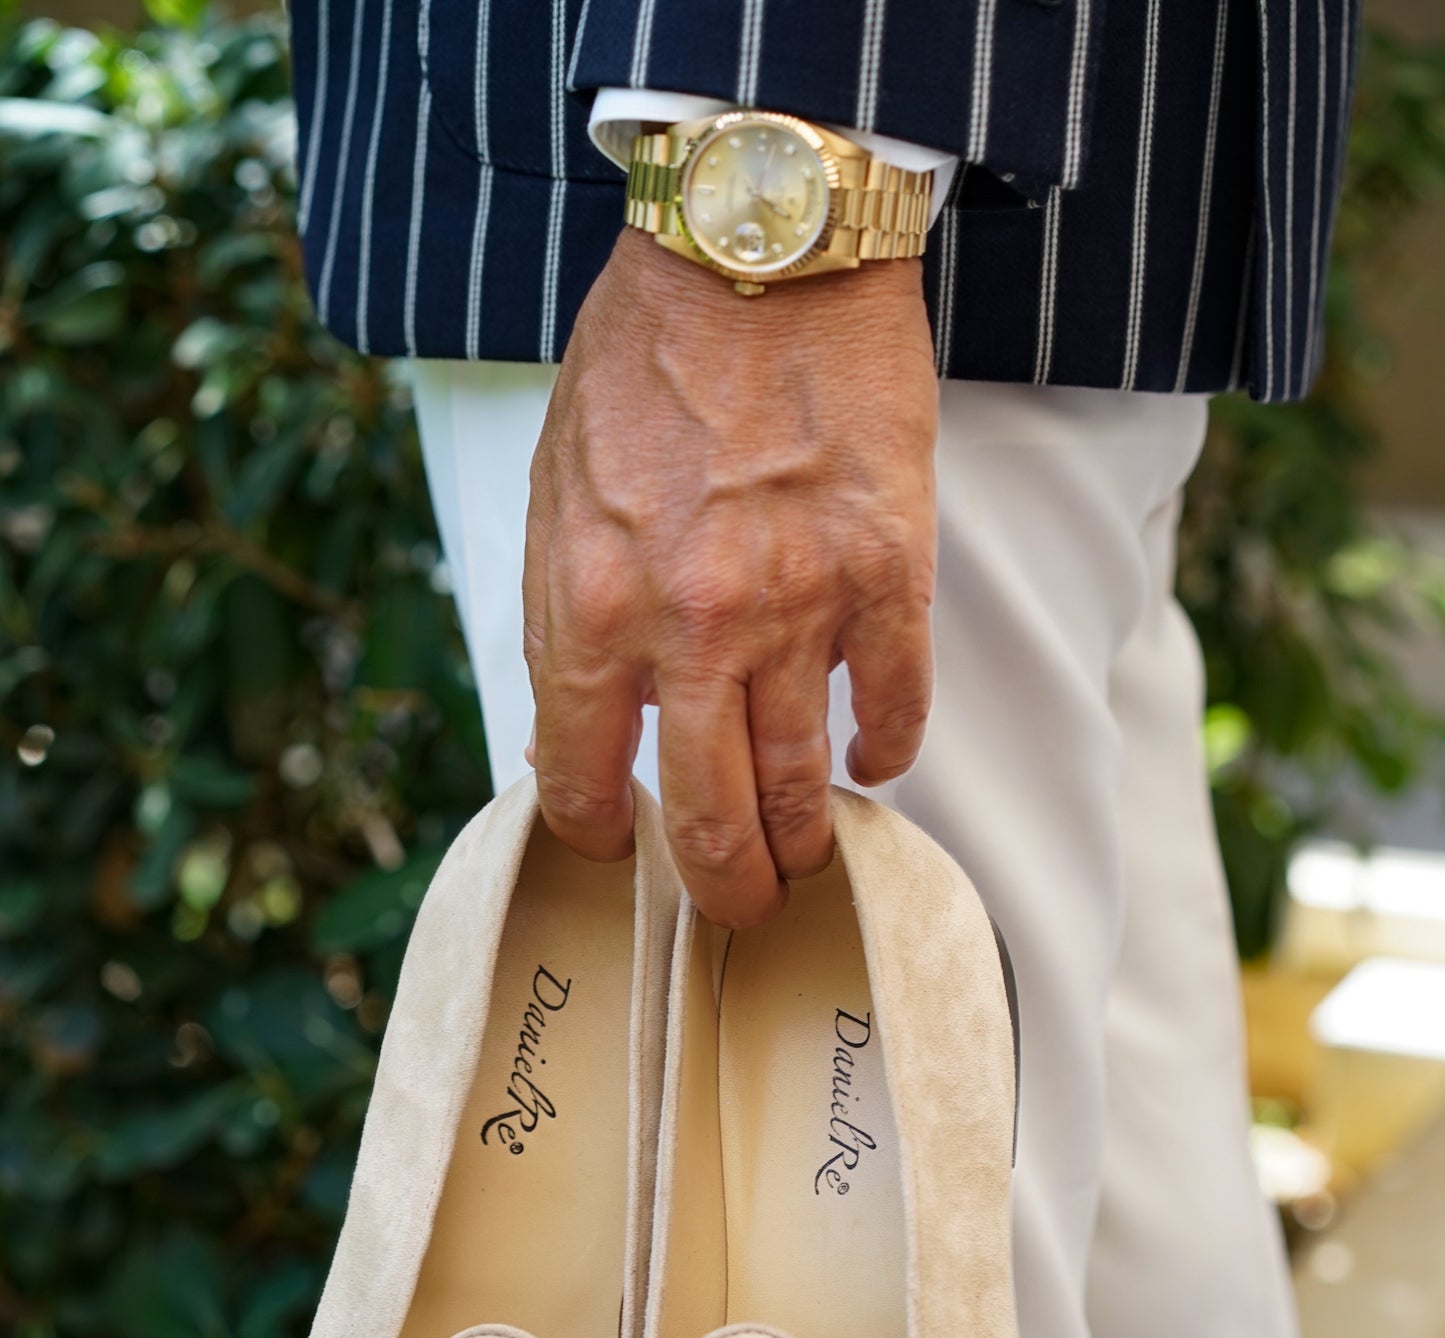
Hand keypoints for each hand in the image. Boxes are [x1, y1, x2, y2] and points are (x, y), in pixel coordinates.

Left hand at [523, 229, 938, 927]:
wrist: (758, 248)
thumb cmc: (643, 361)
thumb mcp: (555, 493)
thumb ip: (563, 619)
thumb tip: (575, 735)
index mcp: (590, 604)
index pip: (582, 779)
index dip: (600, 836)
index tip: (621, 847)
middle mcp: (690, 625)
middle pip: (707, 816)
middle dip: (723, 886)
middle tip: (737, 908)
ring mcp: (798, 605)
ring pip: (803, 782)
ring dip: (805, 840)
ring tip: (807, 858)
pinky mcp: (889, 573)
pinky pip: (898, 706)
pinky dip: (889, 751)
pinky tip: (877, 761)